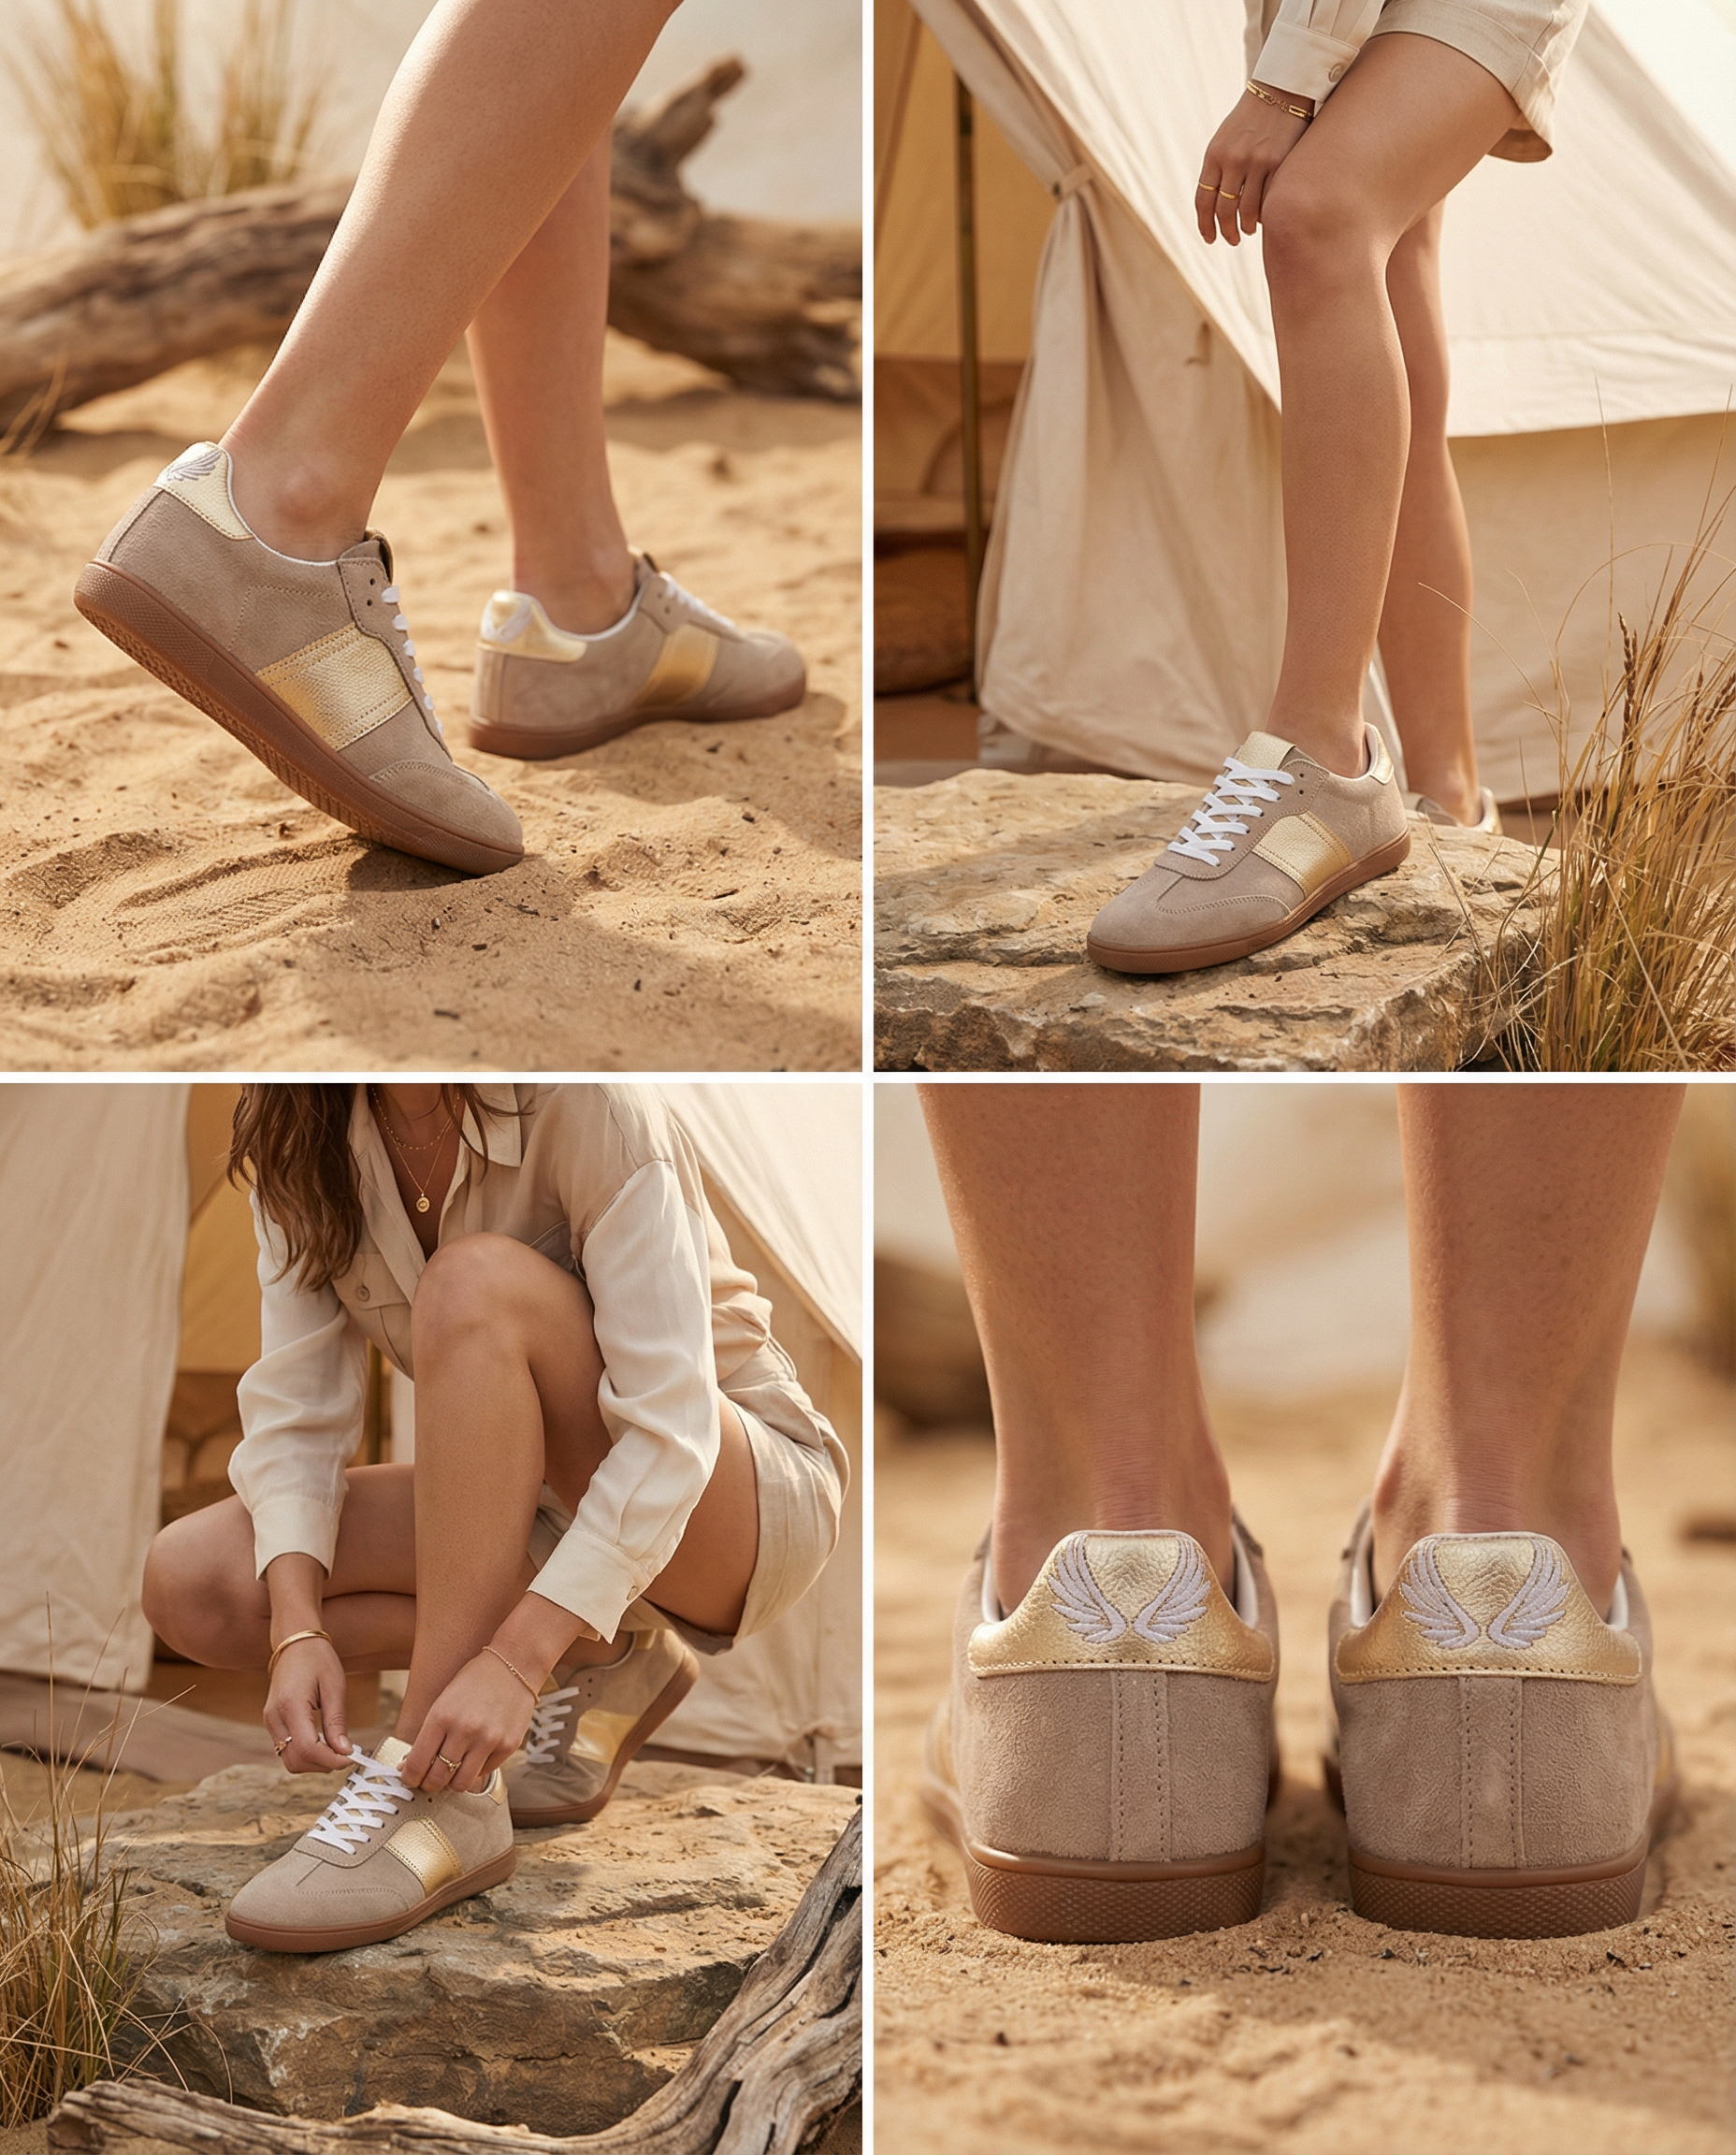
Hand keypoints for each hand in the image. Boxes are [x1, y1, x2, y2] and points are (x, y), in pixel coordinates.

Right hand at [264, 1634, 353, 1773]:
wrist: (295, 1643)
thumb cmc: (317, 1659)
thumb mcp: (334, 1686)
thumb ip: (337, 1721)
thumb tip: (345, 1752)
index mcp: (290, 1705)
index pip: (307, 1748)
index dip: (331, 1760)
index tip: (353, 1757)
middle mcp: (274, 1717)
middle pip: (295, 1760)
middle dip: (323, 1764)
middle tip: (347, 1754)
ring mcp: (270, 1721)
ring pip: (289, 1759)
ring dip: (314, 1762)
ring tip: (338, 1748)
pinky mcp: (272, 1723)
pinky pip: (287, 1749)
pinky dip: (306, 1753)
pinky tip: (324, 1743)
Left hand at [400, 1652, 538, 1793]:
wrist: (514, 1664)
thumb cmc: (474, 1682)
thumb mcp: (444, 1702)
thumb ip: (428, 1736)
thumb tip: (409, 1767)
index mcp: (442, 1716)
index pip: (417, 1764)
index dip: (409, 1778)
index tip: (410, 1778)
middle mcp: (465, 1730)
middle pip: (437, 1779)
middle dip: (428, 1783)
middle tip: (429, 1778)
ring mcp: (488, 1740)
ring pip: (460, 1784)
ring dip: (452, 1781)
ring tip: (452, 1770)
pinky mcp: (508, 1746)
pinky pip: (484, 1773)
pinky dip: (475, 1770)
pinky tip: (475, 1755)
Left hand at [1196, 86, 1311, 244]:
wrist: (1279, 89)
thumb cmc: (1250, 119)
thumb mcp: (1224, 140)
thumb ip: (1217, 169)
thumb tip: (1215, 207)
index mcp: (1214, 155)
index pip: (1203, 201)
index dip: (1205, 225)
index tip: (1210, 239)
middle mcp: (1233, 160)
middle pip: (1224, 211)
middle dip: (1226, 231)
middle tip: (1232, 240)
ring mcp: (1256, 162)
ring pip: (1248, 210)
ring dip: (1247, 226)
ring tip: (1248, 230)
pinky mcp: (1279, 162)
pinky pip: (1269, 199)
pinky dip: (1265, 213)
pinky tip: (1265, 216)